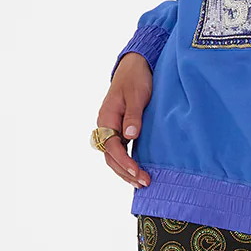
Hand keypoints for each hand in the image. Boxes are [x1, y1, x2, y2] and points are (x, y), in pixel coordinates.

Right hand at [97, 53, 152, 186]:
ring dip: (126, 171)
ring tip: (142, 183)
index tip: (137, 172)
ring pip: (114, 156)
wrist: (135, 67)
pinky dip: (128, 163)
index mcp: (106, 118)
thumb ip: (133, 115)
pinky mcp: (121, 130)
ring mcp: (113, 129)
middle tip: (144, 183)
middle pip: (111, 156)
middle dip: (126, 172)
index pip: (111, 147)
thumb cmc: (135, 79)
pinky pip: (121, 151)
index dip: (124, 162)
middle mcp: (106, 126)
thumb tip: (129, 135)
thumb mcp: (136, 95)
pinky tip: (138, 172)